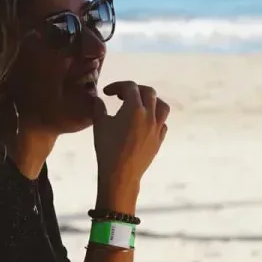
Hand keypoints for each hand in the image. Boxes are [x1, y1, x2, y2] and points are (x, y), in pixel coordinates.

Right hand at [92, 81, 169, 206]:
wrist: (121, 174)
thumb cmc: (108, 149)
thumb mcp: (99, 125)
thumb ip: (99, 108)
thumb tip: (98, 99)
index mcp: (134, 108)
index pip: (130, 87)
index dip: (117, 86)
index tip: (107, 93)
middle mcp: (150, 115)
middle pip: (149, 92)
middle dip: (135, 90)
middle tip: (122, 96)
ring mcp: (157, 128)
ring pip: (162, 106)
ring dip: (151, 101)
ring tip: (139, 106)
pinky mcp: (160, 140)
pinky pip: (162, 123)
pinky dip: (155, 118)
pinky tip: (144, 123)